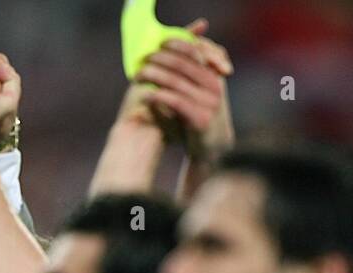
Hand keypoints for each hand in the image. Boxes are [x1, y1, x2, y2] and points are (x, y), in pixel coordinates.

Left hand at [134, 29, 233, 159]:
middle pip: (182, 63)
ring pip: (175, 81)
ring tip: (137, 76)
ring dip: (153, 75)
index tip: (157, 43)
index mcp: (215, 76)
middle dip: (159, 58)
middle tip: (141, 59)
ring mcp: (209, 103)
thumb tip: (170, 51)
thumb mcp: (199, 93)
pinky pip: (175, 101)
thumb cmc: (199, 117)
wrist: (211, 150)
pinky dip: (157, 96)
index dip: (175, 43)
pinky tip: (144, 96)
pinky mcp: (201, 119)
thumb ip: (190, 74)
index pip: (195, 50)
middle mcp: (214, 86)